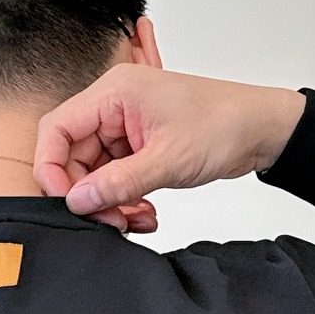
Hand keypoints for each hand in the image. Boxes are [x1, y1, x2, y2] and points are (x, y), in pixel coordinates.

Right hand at [34, 66, 304, 232]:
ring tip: (137, 218)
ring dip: (110, 201)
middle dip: (89, 194)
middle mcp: (114, 106)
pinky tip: (145, 212)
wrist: (262, 130)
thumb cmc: (225, 124)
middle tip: (112, 220)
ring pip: (94, 172)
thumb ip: (119, 182)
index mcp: (114, 93)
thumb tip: (79, 200)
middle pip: (72, 156)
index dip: (52, 168)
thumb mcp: (169, 159)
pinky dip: (125, 199)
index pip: (57, 128)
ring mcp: (125, 126)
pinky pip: (115, 177)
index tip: (68, 202)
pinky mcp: (138, 145)